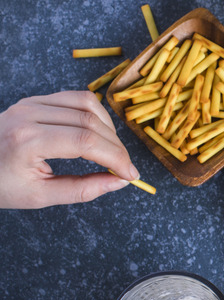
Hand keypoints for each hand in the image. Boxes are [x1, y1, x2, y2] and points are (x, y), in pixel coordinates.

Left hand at [0, 90, 138, 208]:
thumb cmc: (0, 184)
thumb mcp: (40, 196)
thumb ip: (83, 189)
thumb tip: (119, 182)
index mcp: (27, 141)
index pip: (86, 141)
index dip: (116, 158)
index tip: (130, 175)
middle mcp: (29, 115)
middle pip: (91, 122)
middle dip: (116, 147)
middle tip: (124, 168)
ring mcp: (31, 103)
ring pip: (88, 104)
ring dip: (109, 128)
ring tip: (112, 151)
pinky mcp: (35, 100)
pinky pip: (76, 98)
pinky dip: (96, 115)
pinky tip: (99, 133)